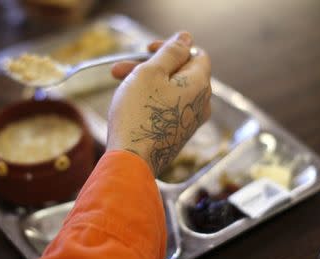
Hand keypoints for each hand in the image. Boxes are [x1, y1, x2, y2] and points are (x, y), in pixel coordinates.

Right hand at [107, 31, 211, 174]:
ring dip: (146, 83)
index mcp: (200, 83)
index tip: (146, 50)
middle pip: (179, 73)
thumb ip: (171, 52)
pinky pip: (169, 109)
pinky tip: (130, 104)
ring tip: (118, 85)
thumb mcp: (151, 72)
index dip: (171, 48)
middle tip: (120, 69)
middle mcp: (201, 103)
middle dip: (149, 67)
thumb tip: (186, 38)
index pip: (195, 54)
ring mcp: (190, 121)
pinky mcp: (178, 134)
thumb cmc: (139, 114)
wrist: (132, 160)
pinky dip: (152, 101)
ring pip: (171, 91)